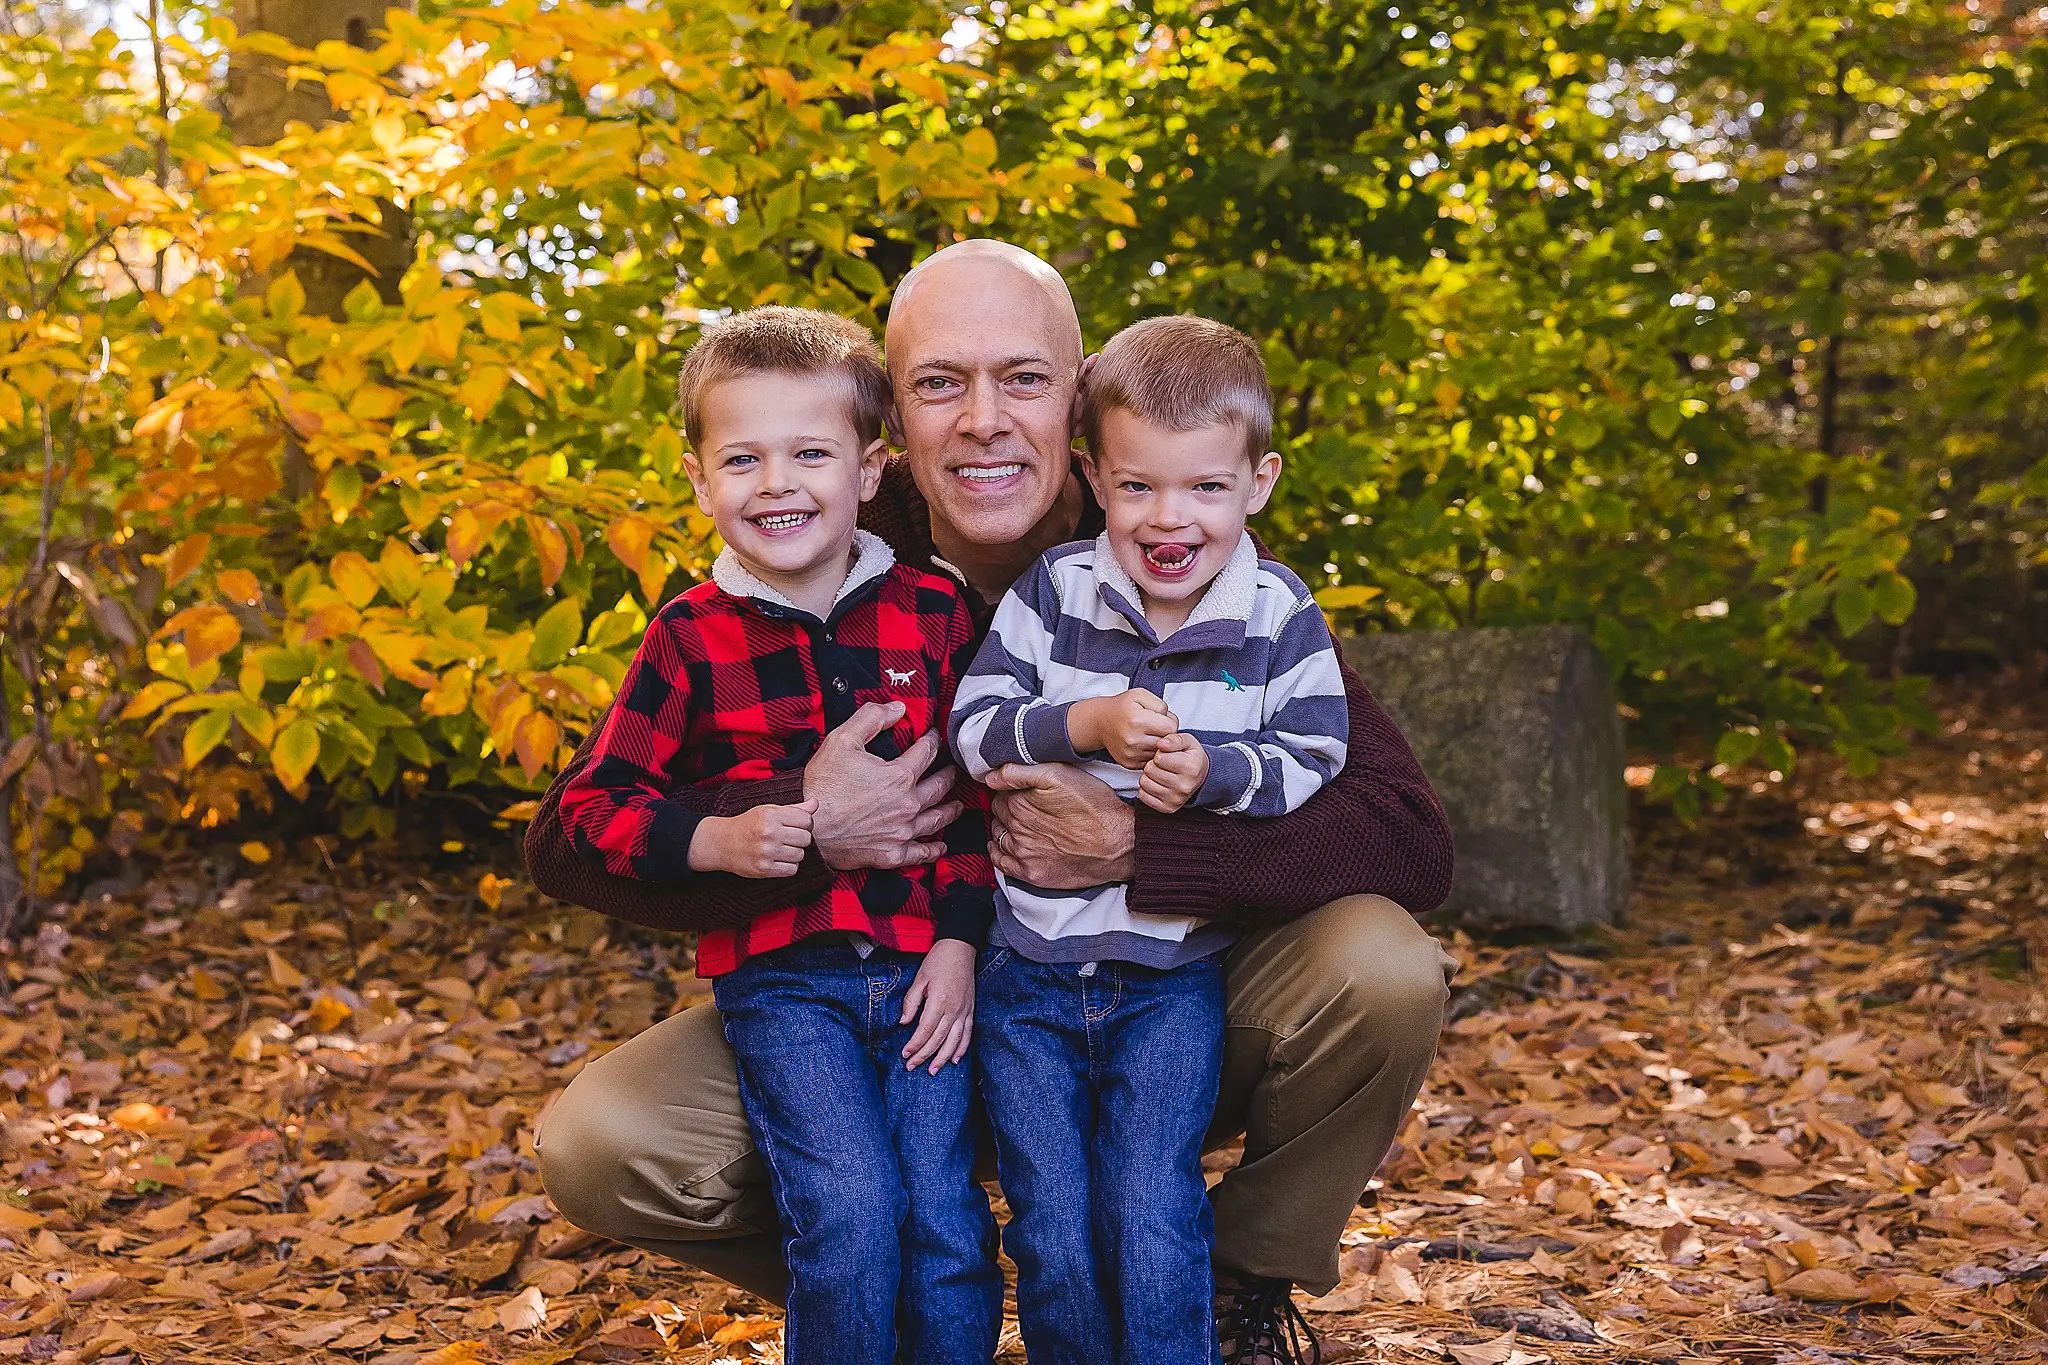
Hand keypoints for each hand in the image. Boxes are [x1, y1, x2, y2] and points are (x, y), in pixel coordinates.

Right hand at [689, 800, 815, 876]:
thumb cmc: (749, 824)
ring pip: (800, 855)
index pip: (807, 820)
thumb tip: (816, 803)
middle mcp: (769, 833)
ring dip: (794, 853)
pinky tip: (778, 859)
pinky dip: (788, 866)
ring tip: (782, 849)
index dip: (805, 824)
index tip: (796, 826)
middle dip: (800, 839)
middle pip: (806, 838)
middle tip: (788, 838)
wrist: (723, 843)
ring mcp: (766, 852)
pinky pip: (792, 870)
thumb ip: (794, 809)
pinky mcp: (764, 869)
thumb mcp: (769, 810)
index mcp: (771, 815)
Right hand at [804, 701, 962, 871]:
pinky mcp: (892, 854)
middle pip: (940, 786)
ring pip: (936, 819)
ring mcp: (901, 831)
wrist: (808, 829)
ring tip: (957, 805)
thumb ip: (871, 718)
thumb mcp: (842, 740)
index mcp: (899, 776)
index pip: (927, 752)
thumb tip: (898, 707)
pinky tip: (940, 845)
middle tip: (955, 770)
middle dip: (950, 775)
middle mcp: (907, 804)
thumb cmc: (823, 785)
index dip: (933, 740)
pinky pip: (920, 853)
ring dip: (950, 810)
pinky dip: (933, 849)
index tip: (935, 736)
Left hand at [900, 938, 976, 1073]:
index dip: (914, 1045)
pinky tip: (955, 1059)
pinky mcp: (970, 1010)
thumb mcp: (920, 979)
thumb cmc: (938, 961)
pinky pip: (968, 1034)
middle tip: (912, 1067)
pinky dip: (962, 1048)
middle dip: (924, 1056)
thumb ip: (911, 1002)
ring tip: (933, 1071)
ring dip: (943, 1058)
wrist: (960, 948)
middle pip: (938, 1039)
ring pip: (954, 1041)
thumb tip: (904, 1022)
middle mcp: (954, 1009)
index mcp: (939, 1001)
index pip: (925, 1030)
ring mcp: (964, 1011)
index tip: (905, 1054)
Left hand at [985, 763, 1136, 888]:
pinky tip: (1001, 846)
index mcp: (1020, 802)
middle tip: (1022, 804)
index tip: (1019, 787)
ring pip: (998, 834)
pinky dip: (997, 852)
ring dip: (1002, 827)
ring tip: (1016, 822)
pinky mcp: (1031, 873)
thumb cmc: (1096, 807)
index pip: (1000, 790)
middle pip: (998, 812)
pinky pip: (1001, 864)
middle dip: (1005, 806)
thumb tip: (990, 777)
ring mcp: (1023, 853)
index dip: (1010, 786)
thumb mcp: (1061, 775)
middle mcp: (1017, 828)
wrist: (1119, 844)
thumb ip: (1020, 772)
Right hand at [1068, 689, 1177, 768]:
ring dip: (1159, 745)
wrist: (1100, 722)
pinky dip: (1150, 753)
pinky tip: (1143, 743)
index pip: (1171, 727)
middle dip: (1166, 734)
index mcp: (1137, 720)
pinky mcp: (1129, 764)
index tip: (1162, 719)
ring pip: (1160, 753)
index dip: (1170, 721)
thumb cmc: (1122, 707)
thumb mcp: (1140, 695)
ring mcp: (1131, 754)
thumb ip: (1161, 705)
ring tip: (1149, 735)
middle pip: (1167, 742)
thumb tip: (1172, 722)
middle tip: (1155, 727)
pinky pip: (1151, 761)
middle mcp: (1133, 740)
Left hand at [1138, 733, 1208, 812]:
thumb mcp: (1187, 741)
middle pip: (1150, 770)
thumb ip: (1173, 738)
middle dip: (1153, 764)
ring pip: (1144, 783)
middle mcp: (1185, 786)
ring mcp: (1176, 800)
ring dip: (1148, 776)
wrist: (1200, 777)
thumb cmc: (1190, 757)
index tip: (1167, 755)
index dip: (1159, 753)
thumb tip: (1160, 743)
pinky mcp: (1168, 808)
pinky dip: (1146, 788)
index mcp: (1191, 768)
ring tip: (1160, 773)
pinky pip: (1143, 796)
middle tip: (1163, 765)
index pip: (1159, 757)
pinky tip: (1157, 784)